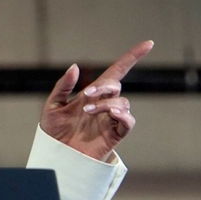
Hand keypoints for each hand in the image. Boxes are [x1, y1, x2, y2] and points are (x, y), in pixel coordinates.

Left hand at [40, 40, 152, 161]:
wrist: (55, 156)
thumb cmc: (53, 132)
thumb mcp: (52, 105)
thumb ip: (63, 86)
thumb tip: (75, 67)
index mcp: (91, 95)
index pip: (116, 72)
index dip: (132, 58)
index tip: (148, 44)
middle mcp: (104, 104)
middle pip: (116, 85)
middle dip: (103, 87)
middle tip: (87, 95)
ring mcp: (111, 119)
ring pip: (123, 102)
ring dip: (106, 103)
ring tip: (87, 111)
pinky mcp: (115, 134)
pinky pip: (128, 121)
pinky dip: (122, 115)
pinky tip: (109, 114)